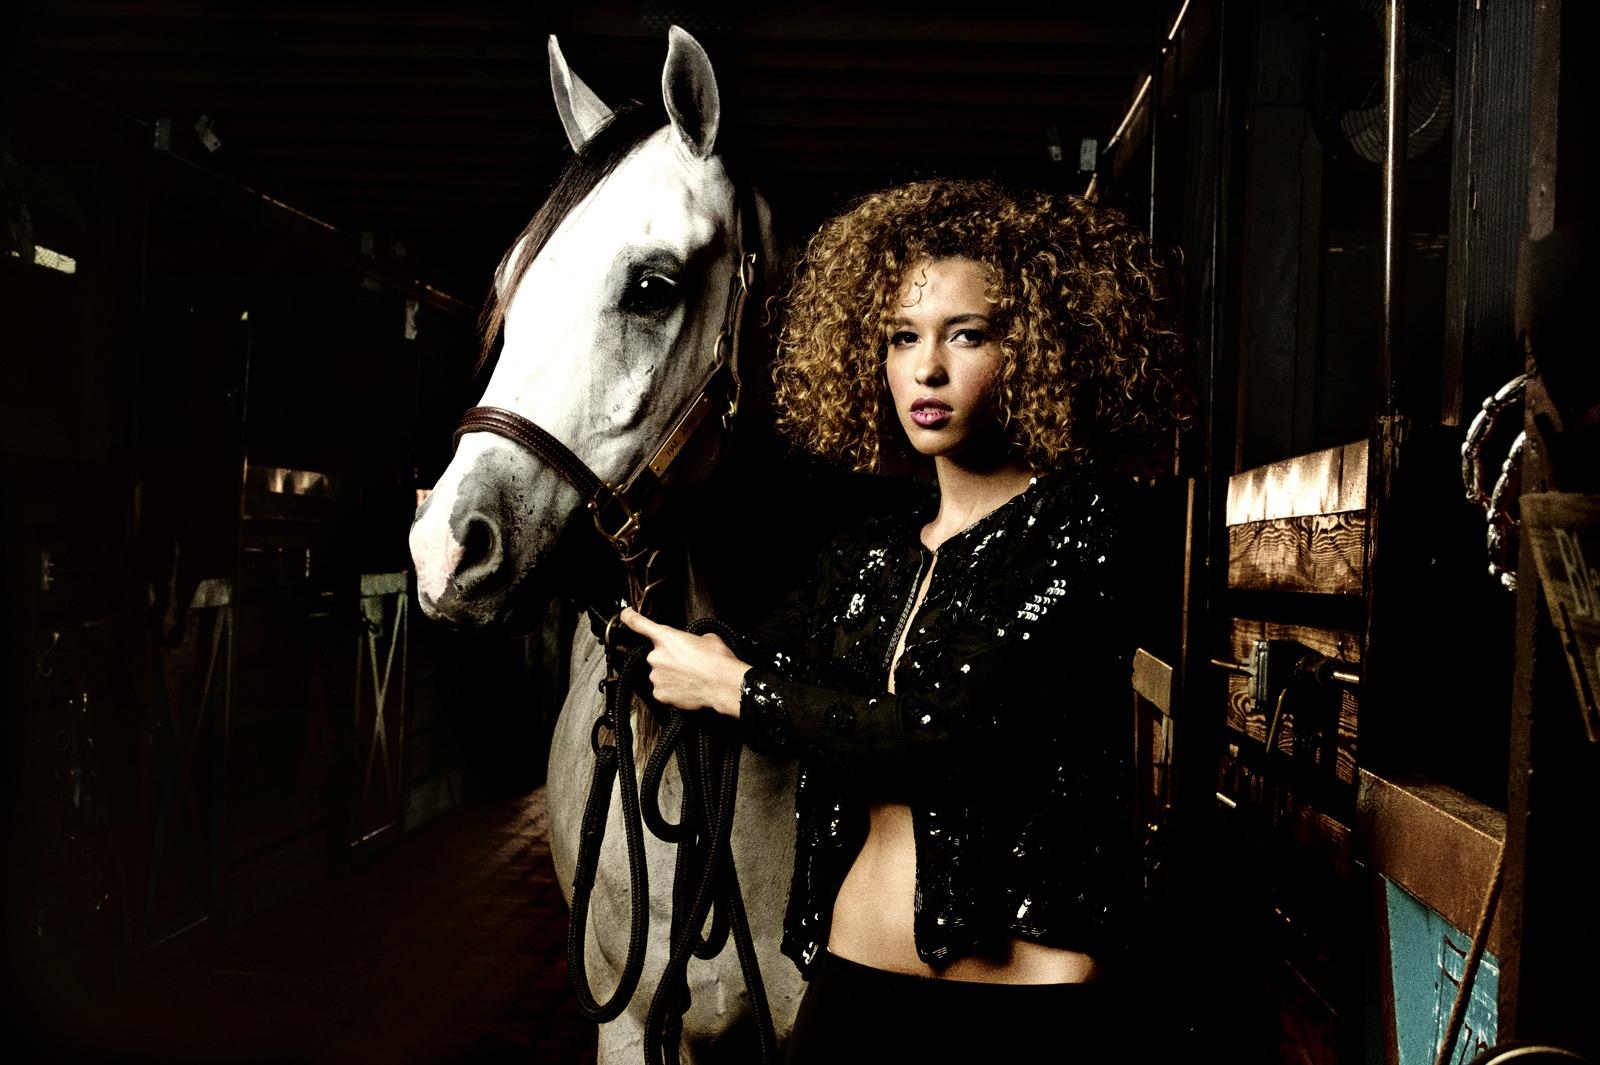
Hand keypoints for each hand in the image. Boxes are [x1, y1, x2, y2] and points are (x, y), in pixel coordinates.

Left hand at [617, 607, 749, 718]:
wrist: (723, 685)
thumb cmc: (718, 661)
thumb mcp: (707, 638)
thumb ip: (690, 639)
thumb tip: (690, 645)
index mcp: (666, 637)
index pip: (640, 624)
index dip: (629, 617)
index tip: (625, 615)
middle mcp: (656, 656)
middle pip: (656, 656)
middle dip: (669, 659)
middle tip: (688, 664)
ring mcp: (656, 677)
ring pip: (659, 674)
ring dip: (671, 675)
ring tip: (691, 678)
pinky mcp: (660, 694)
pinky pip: (662, 690)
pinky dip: (672, 690)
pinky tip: (687, 689)